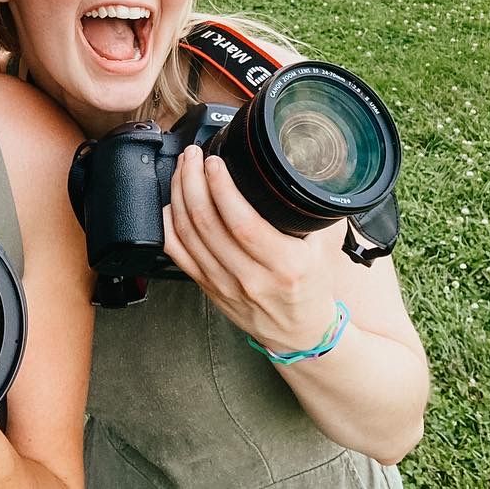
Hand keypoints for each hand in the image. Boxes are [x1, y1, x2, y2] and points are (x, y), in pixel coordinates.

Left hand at [163, 146, 335, 353]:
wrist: (299, 333)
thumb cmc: (310, 287)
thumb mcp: (322, 247)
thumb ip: (306, 211)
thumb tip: (295, 170)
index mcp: (284, 265)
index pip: (242, 222)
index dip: (222, 188)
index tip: (214, 161)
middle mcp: (250, 276)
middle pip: (207, 223)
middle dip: (193, 180)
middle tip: (193, 156)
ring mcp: (223, 284)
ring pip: (188, 234)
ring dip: (179, 195)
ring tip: (182, 169)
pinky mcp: (206, 287)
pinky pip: (176, 253)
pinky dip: (168, 224)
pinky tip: (169, 202)